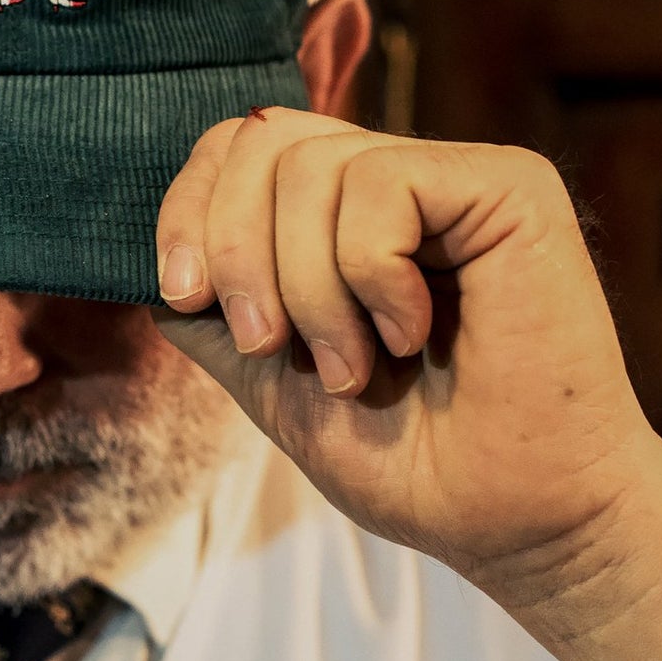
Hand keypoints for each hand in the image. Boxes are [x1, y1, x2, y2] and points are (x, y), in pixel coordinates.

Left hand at [153, 108, 661, 660]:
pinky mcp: (505, 186)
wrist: (511, 521)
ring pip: (311, 166)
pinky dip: (368, 274)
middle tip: (269, 343)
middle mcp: (392, 180)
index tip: (182, 293)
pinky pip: (381, 184)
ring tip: (351, 366)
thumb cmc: (407, 461)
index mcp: (338, 217)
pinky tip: (411, 332)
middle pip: (260, 139)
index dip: (189, 207)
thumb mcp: (272, 383)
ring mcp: (449, 176)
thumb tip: (151, 277)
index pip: (236, 148)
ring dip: (308, 288)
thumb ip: (217, 317)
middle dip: (235, 248)